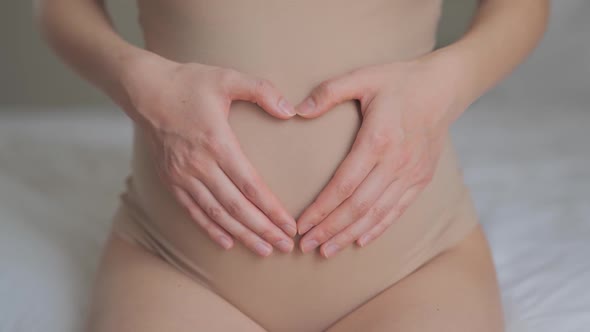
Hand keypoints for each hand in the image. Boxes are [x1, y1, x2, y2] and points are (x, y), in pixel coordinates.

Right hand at [121, 53, 297, 256]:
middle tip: (284, 247)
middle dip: (262, 229)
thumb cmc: (189, 83)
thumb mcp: (228, 78)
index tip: (289, 226)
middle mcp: (199, 164)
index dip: (271, 209)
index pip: (250, 185)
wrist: (144, 89)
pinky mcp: (170, 179)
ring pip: (216, 213)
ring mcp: (182, 175)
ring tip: (263, 250)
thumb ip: (262, 91)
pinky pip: (192, 210)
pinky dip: (209, 228)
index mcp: (217, 142)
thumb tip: (291, 111)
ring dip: (241, 234)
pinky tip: (226, 242)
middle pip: (236, 206)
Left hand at [294, 58, 458, 257]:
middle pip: (358, 206)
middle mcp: (396, 162)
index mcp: (378, 139)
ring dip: (350, 234)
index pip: (343, 184)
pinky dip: (378, 228)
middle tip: (306, 245)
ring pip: (377, 213)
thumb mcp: (362, 76)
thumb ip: (329, 92)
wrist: (444, 87)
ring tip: (327, 251)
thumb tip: (298, 110)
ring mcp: (412, 174)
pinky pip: (397, 210)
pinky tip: (360, 240)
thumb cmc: (399, 81)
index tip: (301, 223)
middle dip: (330, 229)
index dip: (321, 208)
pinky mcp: (421, 179)